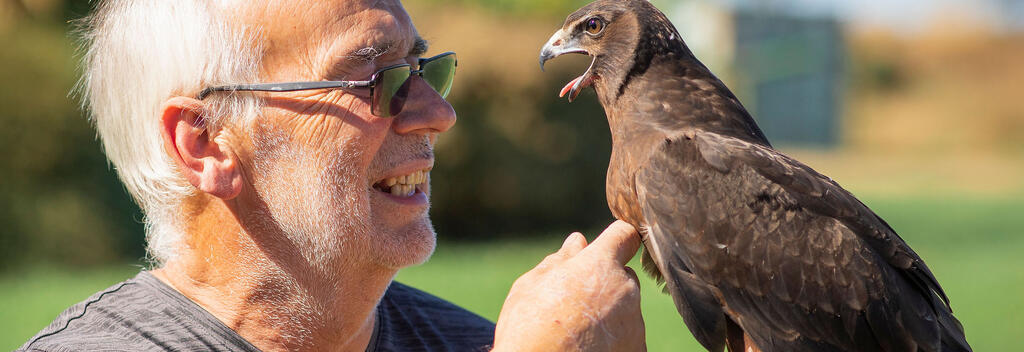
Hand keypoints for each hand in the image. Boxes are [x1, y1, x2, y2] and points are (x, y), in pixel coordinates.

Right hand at [492, 220, 644, 351]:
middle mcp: (625, 288)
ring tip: (576, 331)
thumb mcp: (531, 287)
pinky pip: (627, 336)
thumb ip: (559, 261)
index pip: (624, 235)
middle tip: (573, 302)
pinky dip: (613, 340)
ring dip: (608, 313)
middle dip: (605, 283)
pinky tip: (587, 347)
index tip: (605, 249)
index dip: (615, 240)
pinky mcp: (638, 348)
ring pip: (625, 308)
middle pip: (623, 275)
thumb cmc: (528, 329)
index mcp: (600, 264)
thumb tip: (577, 242)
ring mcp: (634, 321)